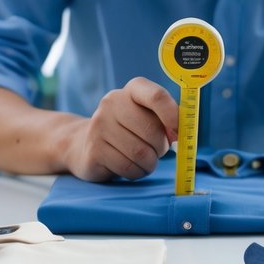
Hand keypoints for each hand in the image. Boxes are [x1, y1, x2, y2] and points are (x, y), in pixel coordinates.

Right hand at [64, 77, 178, 181]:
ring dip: (150, 163)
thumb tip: (178, 134)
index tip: (178, 133)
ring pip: (140, 153)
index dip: (172, 116)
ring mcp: (99, 125)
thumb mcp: (147, 118)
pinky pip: (127, 167)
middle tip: (158, 151)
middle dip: (161, 147)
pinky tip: (131, 167)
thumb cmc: (128, 131)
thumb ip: (167, 120)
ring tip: (145, 160)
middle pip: (151, 130)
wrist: (84, 144)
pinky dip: (137, 172)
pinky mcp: (94, 150)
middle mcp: (112, 103)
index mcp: (132, 90)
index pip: (156, 96)